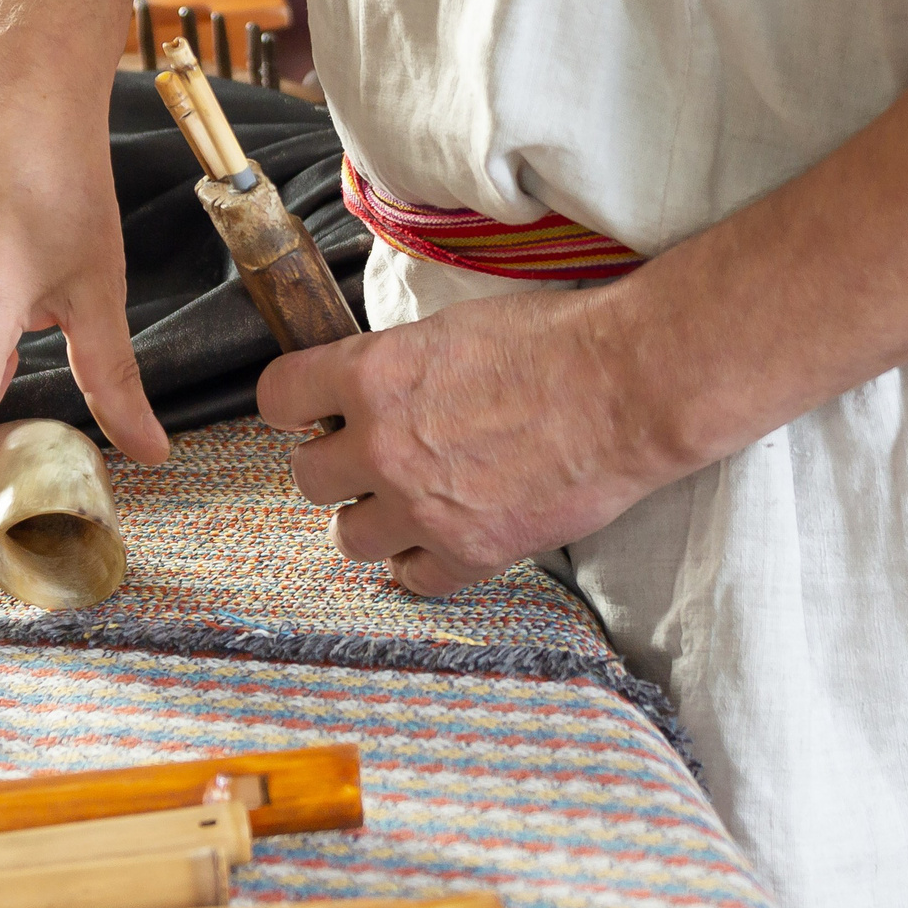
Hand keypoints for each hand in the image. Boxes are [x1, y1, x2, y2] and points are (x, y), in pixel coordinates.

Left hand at [255, 285, 684, 596]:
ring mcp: (423, 506)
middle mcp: (383, 445)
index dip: (293, 406)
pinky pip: (414, 578)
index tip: (308, 412)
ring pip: (350, 537)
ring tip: (408, 502)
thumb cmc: (557, 343)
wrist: (628, 386)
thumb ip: (396, 367)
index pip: (278, 398)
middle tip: (369, 459)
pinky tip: (443, 538)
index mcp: (373, 375)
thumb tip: (369, 390)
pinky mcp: (470, 552)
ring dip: (373, 519)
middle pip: (308, 478)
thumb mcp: (452, 328)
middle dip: (336, 467)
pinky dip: (422, 562)